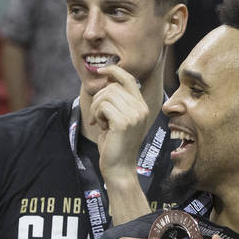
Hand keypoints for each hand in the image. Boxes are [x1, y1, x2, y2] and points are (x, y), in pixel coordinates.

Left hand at [91, 64, 149, 184]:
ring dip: (96, 108)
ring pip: (106, 95)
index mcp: (142, 106)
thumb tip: (107, 78)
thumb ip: (116, 101)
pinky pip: (103, 106)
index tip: (100, 71)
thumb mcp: (118, 119)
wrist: (119, 167)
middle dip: (98, 99)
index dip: (114, 70)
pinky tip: (101, 126)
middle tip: (97, 116)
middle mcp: (141, 108)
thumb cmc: (115, 144)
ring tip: (100, 122)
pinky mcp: (123, 122)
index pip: (128, 78)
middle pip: (112, 86)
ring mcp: (134, 115)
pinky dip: (97, 115)